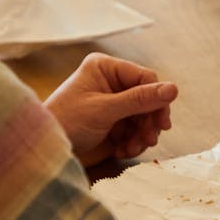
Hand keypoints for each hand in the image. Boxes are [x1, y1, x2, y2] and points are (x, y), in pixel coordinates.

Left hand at [44, 53, 177, 167]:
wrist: (45, 149)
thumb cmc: (66, 122)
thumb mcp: (104, 110)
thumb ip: (139, 100)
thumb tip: (174, 89)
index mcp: (106, 68)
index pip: (145, 78)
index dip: (157, 100)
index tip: (162, 122)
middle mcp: (112, 83)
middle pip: (148, 99)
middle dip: (149, 121)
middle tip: (149, 139)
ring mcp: (113, 104)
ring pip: (144, 117)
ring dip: (142, 135)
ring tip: (133, 148)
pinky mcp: (113, 123)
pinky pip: (135, 130)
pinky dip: (133, 142)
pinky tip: (123, 151)